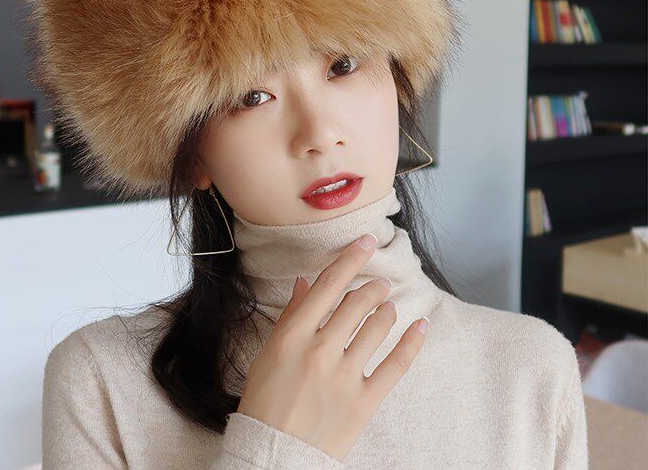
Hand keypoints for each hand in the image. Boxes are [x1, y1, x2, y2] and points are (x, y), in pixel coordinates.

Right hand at [236, 233, 428, 460]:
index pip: (329, 285)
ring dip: (387, 310)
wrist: (274, 454)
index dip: (352, 258)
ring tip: (388, 307)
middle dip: (374, 287)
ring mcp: (344, 377)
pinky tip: (422, 326)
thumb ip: (291, 316)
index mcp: (293, 335)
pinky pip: (396, 365)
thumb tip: (305, 284)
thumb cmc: (266, 401)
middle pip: (357, 303)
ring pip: (378, 327)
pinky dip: (412, 342)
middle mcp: (320, 351)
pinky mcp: (364, 402)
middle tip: (380, 284)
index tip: (368, 241)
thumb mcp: (270, 353)